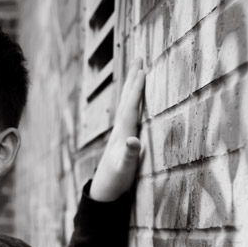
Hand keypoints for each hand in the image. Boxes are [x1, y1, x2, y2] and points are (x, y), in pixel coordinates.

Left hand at [89, 58, 145, 201]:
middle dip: (133, 79)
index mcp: (124, 132)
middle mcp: (121, 128)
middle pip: (127, 98)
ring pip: (127, 103)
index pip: (131, 106)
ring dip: (132, 86)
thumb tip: (133, 140)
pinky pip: (129, 112)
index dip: (137, 89)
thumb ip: (129, 154)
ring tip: (138, 70)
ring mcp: (121, 132)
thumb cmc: (117, 179)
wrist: (104, 189)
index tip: (143, 69)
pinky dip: (133, 100)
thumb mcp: (125, 168)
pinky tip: (136, 97)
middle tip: (139, 58)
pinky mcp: (123, 137)